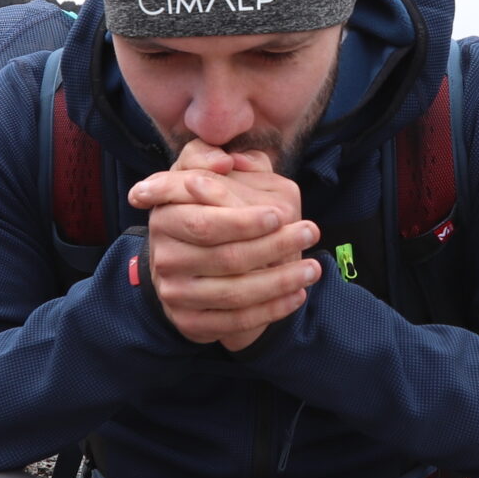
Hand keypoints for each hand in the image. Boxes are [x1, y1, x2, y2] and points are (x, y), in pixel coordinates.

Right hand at [129, 142, 316, 350]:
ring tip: (314, 267)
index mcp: (165, 215)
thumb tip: (223, 161)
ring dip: (281, 280)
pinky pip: (236, 320)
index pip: (205, 221)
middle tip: (311, 232)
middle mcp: (164, 255)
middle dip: (274, 245)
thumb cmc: (205, 209)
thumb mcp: (199, 174)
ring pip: (235, 291)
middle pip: (225, 256)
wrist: (187, 266)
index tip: (279, 215)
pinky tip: (298, 294)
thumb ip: (206, 156)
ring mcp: (174, 292)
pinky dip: (271, 308)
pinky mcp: (189, 321)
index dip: (243, 220)